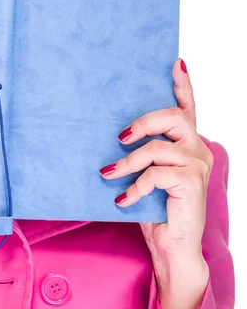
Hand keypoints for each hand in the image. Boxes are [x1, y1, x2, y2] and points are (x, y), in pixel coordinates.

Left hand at [98, 58, 212, 259]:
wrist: (171, 246)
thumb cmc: (155, 208)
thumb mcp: (145, 173)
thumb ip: (141, 151)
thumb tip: (114, 132)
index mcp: (186, 143)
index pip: (188, 107)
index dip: (183, 84)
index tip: (175, 62)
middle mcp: (198, 149)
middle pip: (174, 117)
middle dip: (142, 122)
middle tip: (119, 137)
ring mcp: (198, 165)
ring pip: (157, 148)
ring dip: (128, 162)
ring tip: (109, 174)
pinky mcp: (193, 183)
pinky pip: (156, 174)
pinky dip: (135, 186)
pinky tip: (122, 200)